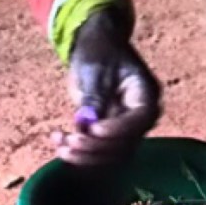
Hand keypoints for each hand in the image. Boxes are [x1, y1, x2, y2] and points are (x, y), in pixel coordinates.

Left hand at [52, 7, 160, 168]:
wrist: (96, 47)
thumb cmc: (99, 51)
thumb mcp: (95, 68)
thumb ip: (94, 96)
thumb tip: (87, 124)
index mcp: (146, 94)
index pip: (139, 119)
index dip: (116, 129)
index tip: (92, 128)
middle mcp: (141, 117)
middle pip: (126, 144)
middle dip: (96, 147)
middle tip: (70, 142)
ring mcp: (126, 129)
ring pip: (112, 156)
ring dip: (85, 157)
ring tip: (61, 146)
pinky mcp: (110, 136)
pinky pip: (99, 153)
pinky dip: (79, 154)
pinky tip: (59, 145)